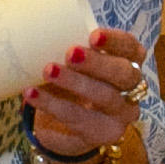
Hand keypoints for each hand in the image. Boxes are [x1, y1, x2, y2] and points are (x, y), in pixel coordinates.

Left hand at [23, 25, 146, 162]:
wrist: (63, 128)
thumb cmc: (70, 82)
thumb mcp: (73, 64)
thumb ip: (67, 49)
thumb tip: (33, 28)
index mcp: (128, 62)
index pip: (132, 48)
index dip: (116, 42)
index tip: (93, 36)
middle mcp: (132, 89)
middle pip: (124, 74)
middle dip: (97, 63)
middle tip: (70, 53)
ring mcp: (121, 114)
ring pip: (105, 97)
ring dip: (75, 82)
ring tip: (48, 71)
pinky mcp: (103, 134)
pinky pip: (78, 119)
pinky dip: (53, 105)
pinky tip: (32, 94)